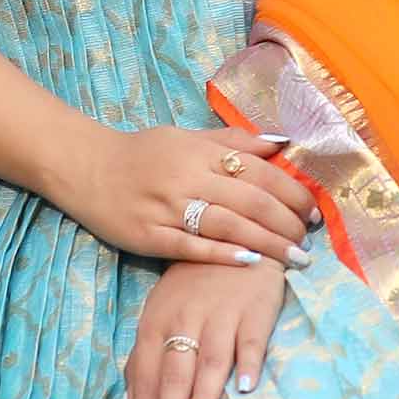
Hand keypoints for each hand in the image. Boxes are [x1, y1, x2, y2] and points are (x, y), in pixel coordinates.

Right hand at [64, 123, 318, 269]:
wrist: (84, 166)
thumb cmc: (141, 152)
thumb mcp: (186, 136)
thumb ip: (233, 140)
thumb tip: (282, 141)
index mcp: (199, 150)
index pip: (258, 170)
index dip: (292, 191)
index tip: (314, 210)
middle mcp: (187, 176)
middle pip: (250, 200)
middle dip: (287, 222)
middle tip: (310, 239)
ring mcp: (167, 207)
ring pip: (228, 226)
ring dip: (267, 243)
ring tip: (295, 258)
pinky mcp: (149, 235)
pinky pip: (191, 247)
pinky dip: (223, 255)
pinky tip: (250, 263)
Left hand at [124, 256, 286, 398]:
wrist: (233, 240)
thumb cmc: (192, 288)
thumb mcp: (159, 316)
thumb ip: (142, 361)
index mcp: (155, 324)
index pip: (144, 377)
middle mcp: (184, 320)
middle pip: (173, 373)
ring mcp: (220, 314)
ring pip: (209, 359)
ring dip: (202, 394)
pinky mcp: (254, 310)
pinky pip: (252, 340)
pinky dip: (249, 362)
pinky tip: (246, 388)